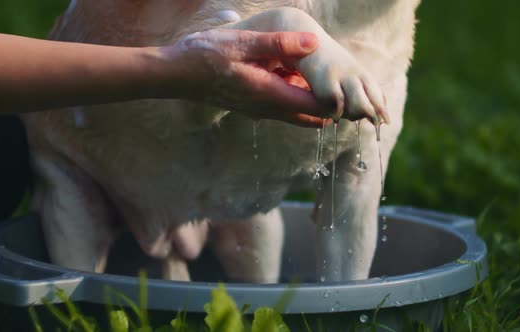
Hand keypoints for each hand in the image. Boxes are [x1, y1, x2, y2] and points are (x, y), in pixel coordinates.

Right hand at [157, 29, 324, 126]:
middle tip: (334, 77)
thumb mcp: (243, 44)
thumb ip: (280, 43)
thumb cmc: (205, 57)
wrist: (175, 74)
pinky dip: (293, 89)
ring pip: (297, 110)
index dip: (336, 100)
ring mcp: (260, 109)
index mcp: (270, 96)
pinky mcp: (253, 103)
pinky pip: (282, 102)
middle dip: (327, 101)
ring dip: (309, 94)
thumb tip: (314, 43)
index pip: (317, 109)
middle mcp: (268, 109)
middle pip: (311, 116)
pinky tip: (288, 65)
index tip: (343, 81)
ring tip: (312, 66)